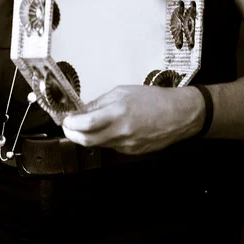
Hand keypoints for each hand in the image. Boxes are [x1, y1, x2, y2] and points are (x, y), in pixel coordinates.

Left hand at [62, 85, 203, 154]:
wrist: (178, 115)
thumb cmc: (153, 99)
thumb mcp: (123, 92)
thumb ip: (101, 102)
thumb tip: (83, 109)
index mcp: (118, 112)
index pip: (86, 123)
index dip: (70, 124)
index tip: (65, 119)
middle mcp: (121, 131)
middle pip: (86, 140)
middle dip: (72, 135)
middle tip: (68, 126)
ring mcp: (126, 144)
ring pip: (98, 144)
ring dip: (87, 136)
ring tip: (86, 125)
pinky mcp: (131, 152)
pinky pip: (111, 146)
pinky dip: (105, 138)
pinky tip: (109, 129)